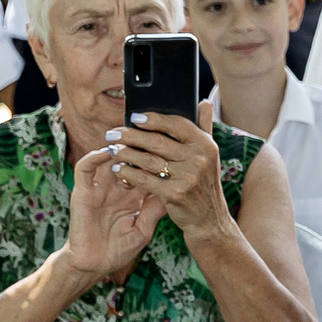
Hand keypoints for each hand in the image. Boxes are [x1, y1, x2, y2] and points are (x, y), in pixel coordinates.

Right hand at [65, 144, 161, 278]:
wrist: (94, 265)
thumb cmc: (119, 249)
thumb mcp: (144, 229)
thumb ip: (155, 210)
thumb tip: (174, 188)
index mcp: (134, 196)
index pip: (146, 171)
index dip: (156, 160)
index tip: (170, 147)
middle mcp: (117, 188)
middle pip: (129, 160)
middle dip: (139, 147)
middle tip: (150, 134)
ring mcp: (100, 188)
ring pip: (108, 158)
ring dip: (119, 147)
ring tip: (130, 138)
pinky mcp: (82, 192)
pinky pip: (85, 169)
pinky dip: (95, 157)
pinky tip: (107, 152)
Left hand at [107, 103, 230, 235]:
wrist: (209, 219)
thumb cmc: (203, 184)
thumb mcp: (209, 156)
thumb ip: (204, 128)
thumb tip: (203, 102)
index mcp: (206, 145)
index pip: (176, 124)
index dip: (153, 119)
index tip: (134, 117)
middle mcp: (199, 159)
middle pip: (157, 141)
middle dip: (130, 136)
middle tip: (112, 134)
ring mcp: (188, 177)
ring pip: (148, 159)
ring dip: (125, 153)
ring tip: (112, 150)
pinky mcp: (175, 194)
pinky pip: (145, 179)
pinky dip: (129, 173)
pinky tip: (118, 169)